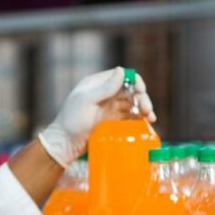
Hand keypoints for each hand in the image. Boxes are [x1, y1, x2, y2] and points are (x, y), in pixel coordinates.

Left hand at [38, 66, 154, 167]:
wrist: (64, 144)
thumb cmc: (71, 121)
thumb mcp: (87, 101)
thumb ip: (105, 87)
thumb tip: (121, 71)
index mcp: (96, 84)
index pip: (121, 76)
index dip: (135, 81)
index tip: (142, 91)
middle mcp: (104, 93)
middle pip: (130, 90)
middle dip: (141, 97)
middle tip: (147, 110)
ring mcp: (108, 108)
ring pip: (131, 103)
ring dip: (143, 108)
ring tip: (150, 118)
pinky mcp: (111, 121)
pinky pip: (128, 116)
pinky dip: (138, 118)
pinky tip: (146, 123)